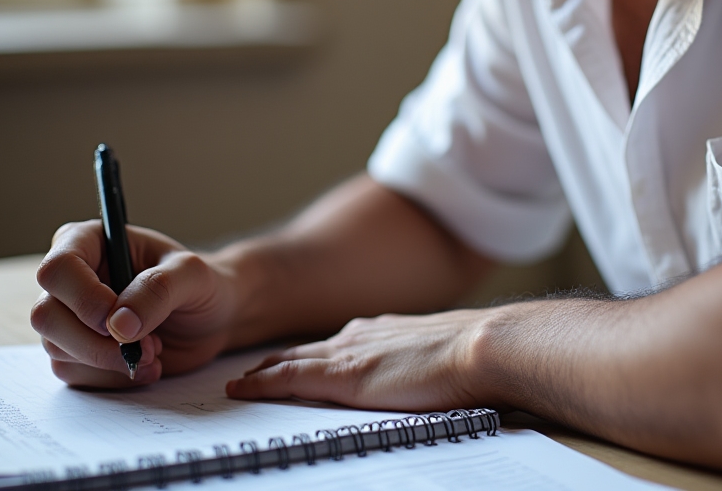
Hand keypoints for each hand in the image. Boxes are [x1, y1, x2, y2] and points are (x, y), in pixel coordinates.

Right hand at [32, 220, 237, 388]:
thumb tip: (117, 324)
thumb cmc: (200, 284)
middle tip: (147, 344)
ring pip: (56, 348)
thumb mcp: (192, 274)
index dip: (83, 298)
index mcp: (91, 242)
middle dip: (96, 340)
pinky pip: (73, 373)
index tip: (117, 320)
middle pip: (46, 315)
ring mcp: (69, 316)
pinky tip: (145, 366)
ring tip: (155, 351)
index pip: (58, 268)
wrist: (211, 319)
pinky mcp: (76, 351)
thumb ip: (159, 289)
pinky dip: (112, 377)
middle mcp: (72, 278)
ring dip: (109, 360)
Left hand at [225, 309, 492, 411]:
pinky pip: (288, 378)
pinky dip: (261, 383)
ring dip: (263, 370)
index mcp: (384, 331)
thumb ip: (420, 362)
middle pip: (306, 349)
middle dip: (278, 360)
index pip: (335, 344)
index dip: (310, 355)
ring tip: (240, 381)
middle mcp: (360, 335)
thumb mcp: (440, 355)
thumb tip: (425, 375)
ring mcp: (349, 353)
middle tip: (250, 371)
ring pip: (290, 360)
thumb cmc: (474, 358)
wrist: (481, 347)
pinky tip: (241, 389)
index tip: (290, 362)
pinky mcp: (343, 376)